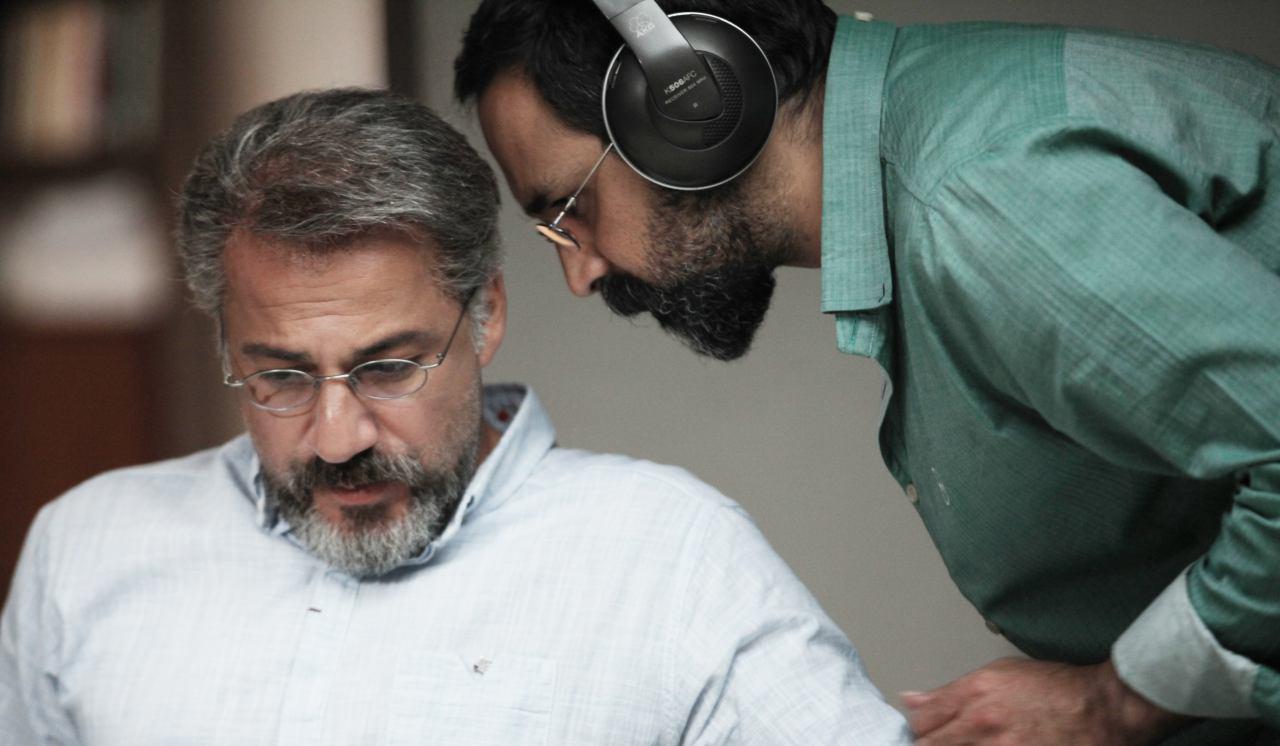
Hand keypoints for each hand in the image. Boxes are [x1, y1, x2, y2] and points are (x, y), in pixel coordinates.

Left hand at [901, 657, 1188, 744]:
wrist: (1105, 709)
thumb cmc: (1057, 689)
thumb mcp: (998, 674)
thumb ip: (950, 692)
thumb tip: (910, 700)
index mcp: (976, 695)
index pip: (922, 722)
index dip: (919, 731)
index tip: (924, 735)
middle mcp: (985, 723)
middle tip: (944, 742)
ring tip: (972, 744)